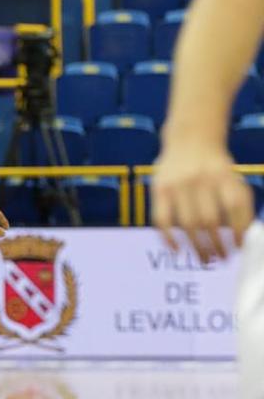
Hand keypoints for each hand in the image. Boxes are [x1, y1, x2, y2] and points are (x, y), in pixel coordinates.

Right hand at [152, 141, 253, 262]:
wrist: (190, 138)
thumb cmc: (215, 166)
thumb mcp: (232, 177)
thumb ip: (237, 202)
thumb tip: (240, 237)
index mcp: (223, 176)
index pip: (234, 208)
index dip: (237, 231)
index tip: (237, 248)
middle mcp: (200, 180)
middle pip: (209, 220)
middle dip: (216, 244)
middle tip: (219, 259)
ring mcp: (177, 184)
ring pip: (187, 223)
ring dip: (197, 246)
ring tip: (204, 259)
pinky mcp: (159, 189)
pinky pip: (161, 219)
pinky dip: (168, 237)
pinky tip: (176, 249)